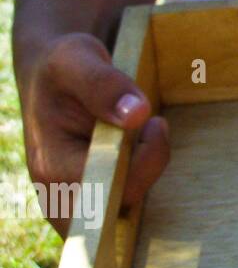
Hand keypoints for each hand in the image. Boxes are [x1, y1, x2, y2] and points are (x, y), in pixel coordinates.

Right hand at [18, 32, 169, 235]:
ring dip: (146, 169)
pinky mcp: (92, 195)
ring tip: (138, 131)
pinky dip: (142, 173)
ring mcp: (75, 198)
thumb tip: (136, 115)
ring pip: (128, 206)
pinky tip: (136, 144)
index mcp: (52, 165)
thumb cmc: (63, 67)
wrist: (50, 78)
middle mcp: (60, 192)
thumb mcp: (76, 59)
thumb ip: (102, 84)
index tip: (156, 122)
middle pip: (121, 208)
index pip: (110, 189)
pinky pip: (128, 200)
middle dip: (148, 169)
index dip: (144, 164)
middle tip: (151, 128)